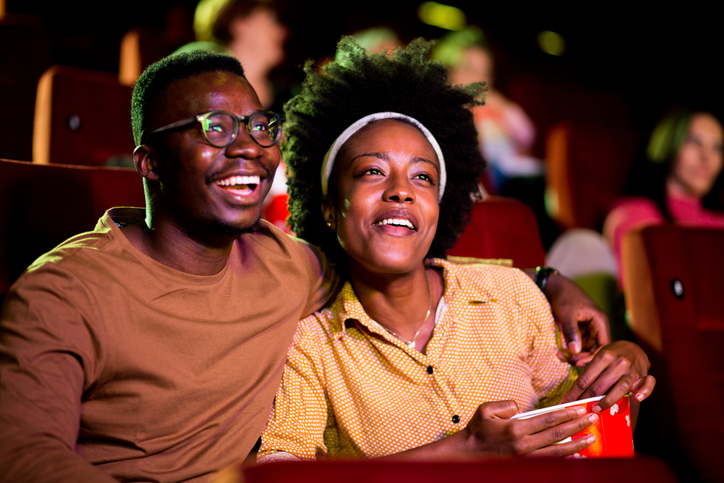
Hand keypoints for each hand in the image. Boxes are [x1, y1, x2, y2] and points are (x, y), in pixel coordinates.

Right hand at [459, 400, 597, 457]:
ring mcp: (526, 458)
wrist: (467, 455)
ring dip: (577, 443)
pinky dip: (564, 456)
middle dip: (577, 425)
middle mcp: (523, 444)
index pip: (548, 419)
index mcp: (515, 427)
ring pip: (558, 451)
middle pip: (557, 434)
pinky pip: (550, 461)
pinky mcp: (526, 465)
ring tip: (591, 438)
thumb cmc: (476, 430)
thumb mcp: (486, 409)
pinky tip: (575, 453)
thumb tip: (520, 407)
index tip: (579, 408)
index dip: (566, 413)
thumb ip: (506, 404)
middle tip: (592, 418)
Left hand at [543, 273, 610, 364]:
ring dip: (574, 354)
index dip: (593, 356)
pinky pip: (578, 344)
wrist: (554, 286)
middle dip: (582, 357)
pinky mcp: (580, 330)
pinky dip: (570, 348)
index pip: (604, 345)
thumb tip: (575, 351)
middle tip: (567, 360)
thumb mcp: (567, 314)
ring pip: (586, 348)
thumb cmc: (563, 296)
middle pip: (595, 349)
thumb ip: (571, 332)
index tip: (578, 361)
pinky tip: (560, 352)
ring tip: (560, 355)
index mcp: (600, 321)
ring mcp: (589, 329)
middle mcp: (597, 326)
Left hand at [559, 340, 655, 412]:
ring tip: (596, 410)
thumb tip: (574, 362)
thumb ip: (586, 360)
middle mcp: (617, 362)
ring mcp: (632, 370)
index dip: (573, 393)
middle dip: (586, 400)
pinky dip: (644, 391)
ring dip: (607, 401)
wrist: (634, 347)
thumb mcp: (598, 353)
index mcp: (603, 356)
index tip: (565, 403)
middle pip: (599, 385)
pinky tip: (637, 398)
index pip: (585, 378)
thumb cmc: (612, 354)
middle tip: (576, 411)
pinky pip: (648, 384)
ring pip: (620, 388)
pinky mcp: (644, 376)